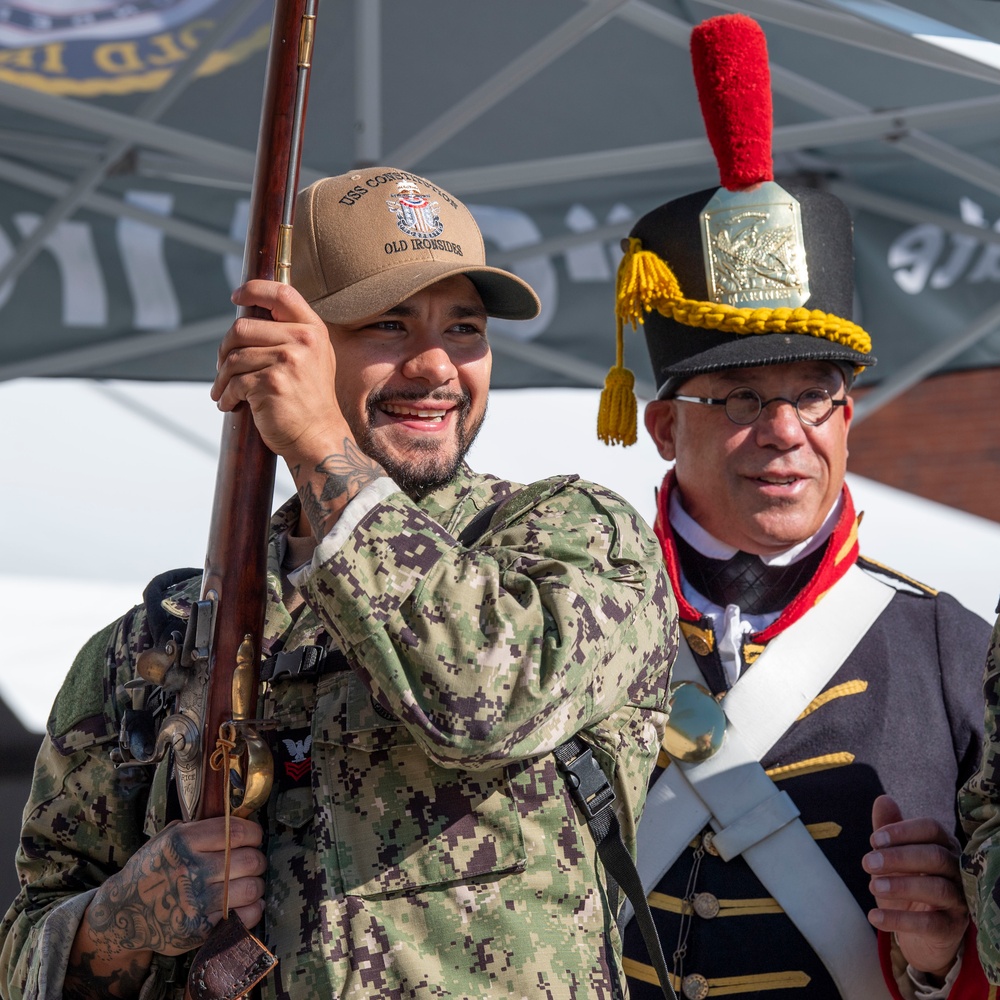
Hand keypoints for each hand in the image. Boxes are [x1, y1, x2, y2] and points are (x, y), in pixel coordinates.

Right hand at [67, 818, 265, 996]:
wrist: (123, 912)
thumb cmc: (153, 868)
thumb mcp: (167, 838)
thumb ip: (201, 827)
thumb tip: (240, 819)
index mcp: (183, 842)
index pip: (237, 832)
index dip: (254, 834)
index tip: (254, 838)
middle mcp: (188, 870)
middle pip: (248, 860)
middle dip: (258, 860)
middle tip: (254, 862)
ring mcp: (193, 902)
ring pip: (250, 888)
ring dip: (257, 884)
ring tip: (250, 882)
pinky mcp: (197, 930)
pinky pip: (243, 916)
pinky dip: (253, 908)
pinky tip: (248, 903)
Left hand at [212, 280, 351, 465]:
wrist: (318, 437)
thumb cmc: (309, 400)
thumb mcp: (311, 359)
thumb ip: (290, 334)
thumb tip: (248, 319)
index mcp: (313, 330)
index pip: (281, 292)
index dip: (254, 289)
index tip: (237, 296)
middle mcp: (303, 341)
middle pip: (243, 327)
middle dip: (225, 348)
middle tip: (222, 366)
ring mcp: (288, 361)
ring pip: (234, 357)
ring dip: (222, 377)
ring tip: (224, 390)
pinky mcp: (271, 383)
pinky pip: (234, 382)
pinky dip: (226, 395)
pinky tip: (229, 403)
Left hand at [863, 794, 967, 978]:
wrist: (920, 932)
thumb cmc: (907, 884)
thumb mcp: (892, 858)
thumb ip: (887, 831)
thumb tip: (883, 799)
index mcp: (943, 846)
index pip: (932, 829)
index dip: (903, 831)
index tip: (873, 840)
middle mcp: (957, 871)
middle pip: (936, 857)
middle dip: (898, 857)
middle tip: (866, 863)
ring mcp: (958, 901)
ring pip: (937, 888)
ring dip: (901, 886)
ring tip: (872, 886)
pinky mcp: (952, 928)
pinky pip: (930, 923)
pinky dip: (900, 920)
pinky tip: (874, 917)